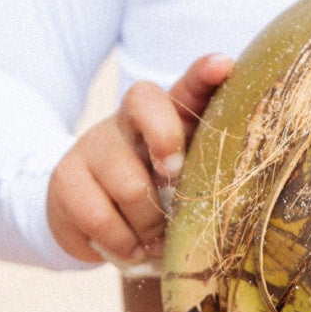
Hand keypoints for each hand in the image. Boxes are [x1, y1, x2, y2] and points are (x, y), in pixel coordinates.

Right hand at [47, 53, 232, 265]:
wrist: (87, 217)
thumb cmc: (154, 195)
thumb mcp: (184, 180)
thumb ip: (207, 172)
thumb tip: (246, 189)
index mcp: (167, 116)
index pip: (187, 86)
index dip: (203, 74)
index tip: (223, 66)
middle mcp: (127, 120)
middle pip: (150, 115)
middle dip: (170, 156)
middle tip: (173, 187)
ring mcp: (92, 144)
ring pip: (132, 186)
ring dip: (150, 225)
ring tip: (153, 237)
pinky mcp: (64, 177)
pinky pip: (101, 217)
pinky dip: (123, 243)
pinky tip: (129, 246)